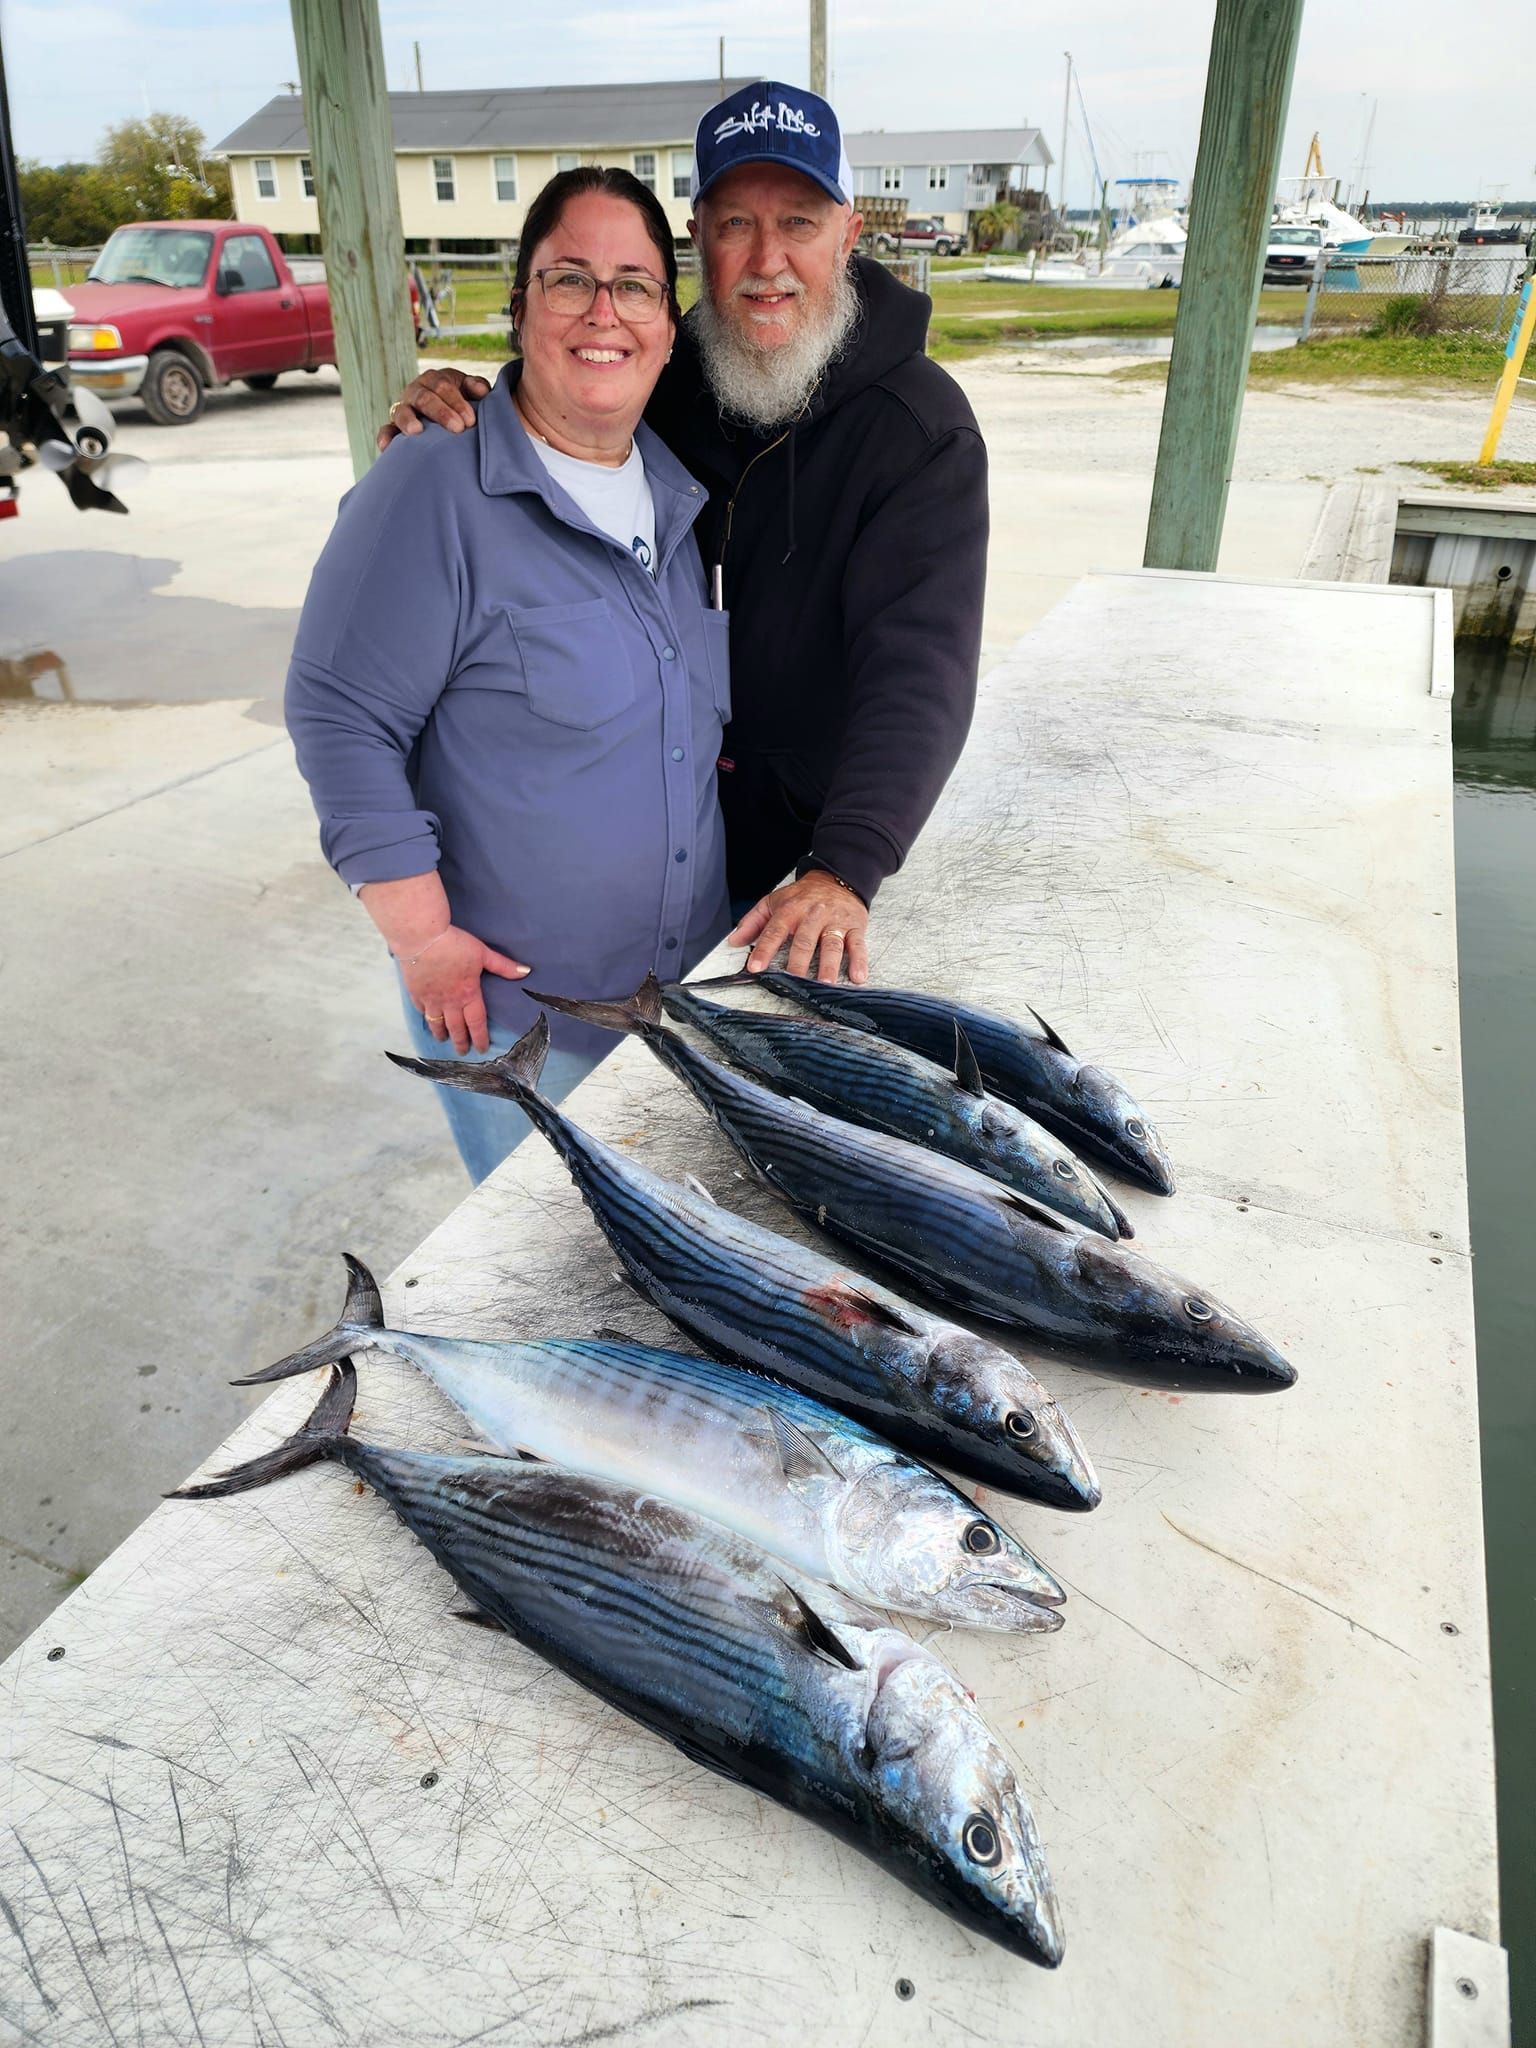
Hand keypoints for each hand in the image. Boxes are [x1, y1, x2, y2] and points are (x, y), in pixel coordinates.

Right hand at [377, 368, 490, 450]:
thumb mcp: (469, 390)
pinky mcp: (394, 427)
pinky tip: (386, 448)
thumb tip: (482, 391)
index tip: (470, 420)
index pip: (442, 386)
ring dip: (408, 421)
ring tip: (416, 431)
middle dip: (441, 412)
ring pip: (402, 412)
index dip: (456, 401)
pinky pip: (386, 430)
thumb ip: (476, 387)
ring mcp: (403, 409)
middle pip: (424, 398)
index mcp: (434, 380)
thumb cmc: (462, 402)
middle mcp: (416, 391)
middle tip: (457, 428)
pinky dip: (385, 437)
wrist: (449, 416)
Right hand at [403, 927, 528, 1052]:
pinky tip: (428, 1019)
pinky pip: (421, 1010)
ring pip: (436, 1023)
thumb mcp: (482, 953)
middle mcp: (449, 1002)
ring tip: (444, 1040)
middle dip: (461, 1042)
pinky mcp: (416, 992)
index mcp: (468, 994)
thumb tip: (526, 971)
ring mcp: (431, 999)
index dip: (480, 1038)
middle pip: (456, 1028)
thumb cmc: (454, 944)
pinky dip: (426, 1018)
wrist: (421, 937)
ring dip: (442, 1034)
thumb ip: (503, 966)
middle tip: (463, 1052)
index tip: (482, 1048)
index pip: (476, 1023)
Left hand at [729, 872, 869, 983]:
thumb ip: (752, 921)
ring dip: (829, 965)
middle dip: (799, 962)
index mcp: (790, 910)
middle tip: (794, 980)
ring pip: (832, 945)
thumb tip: (733, 941)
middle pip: (805, 941)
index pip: (774, 931)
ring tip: (825, 984)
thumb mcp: (774, 901)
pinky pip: (858, 945)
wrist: (838, 877)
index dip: (764, 950)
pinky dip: (859, 961)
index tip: (755, 967)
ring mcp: (835, 922)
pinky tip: (858, 978)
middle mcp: (813, 916)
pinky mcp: (855, 927)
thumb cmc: (802, 896)